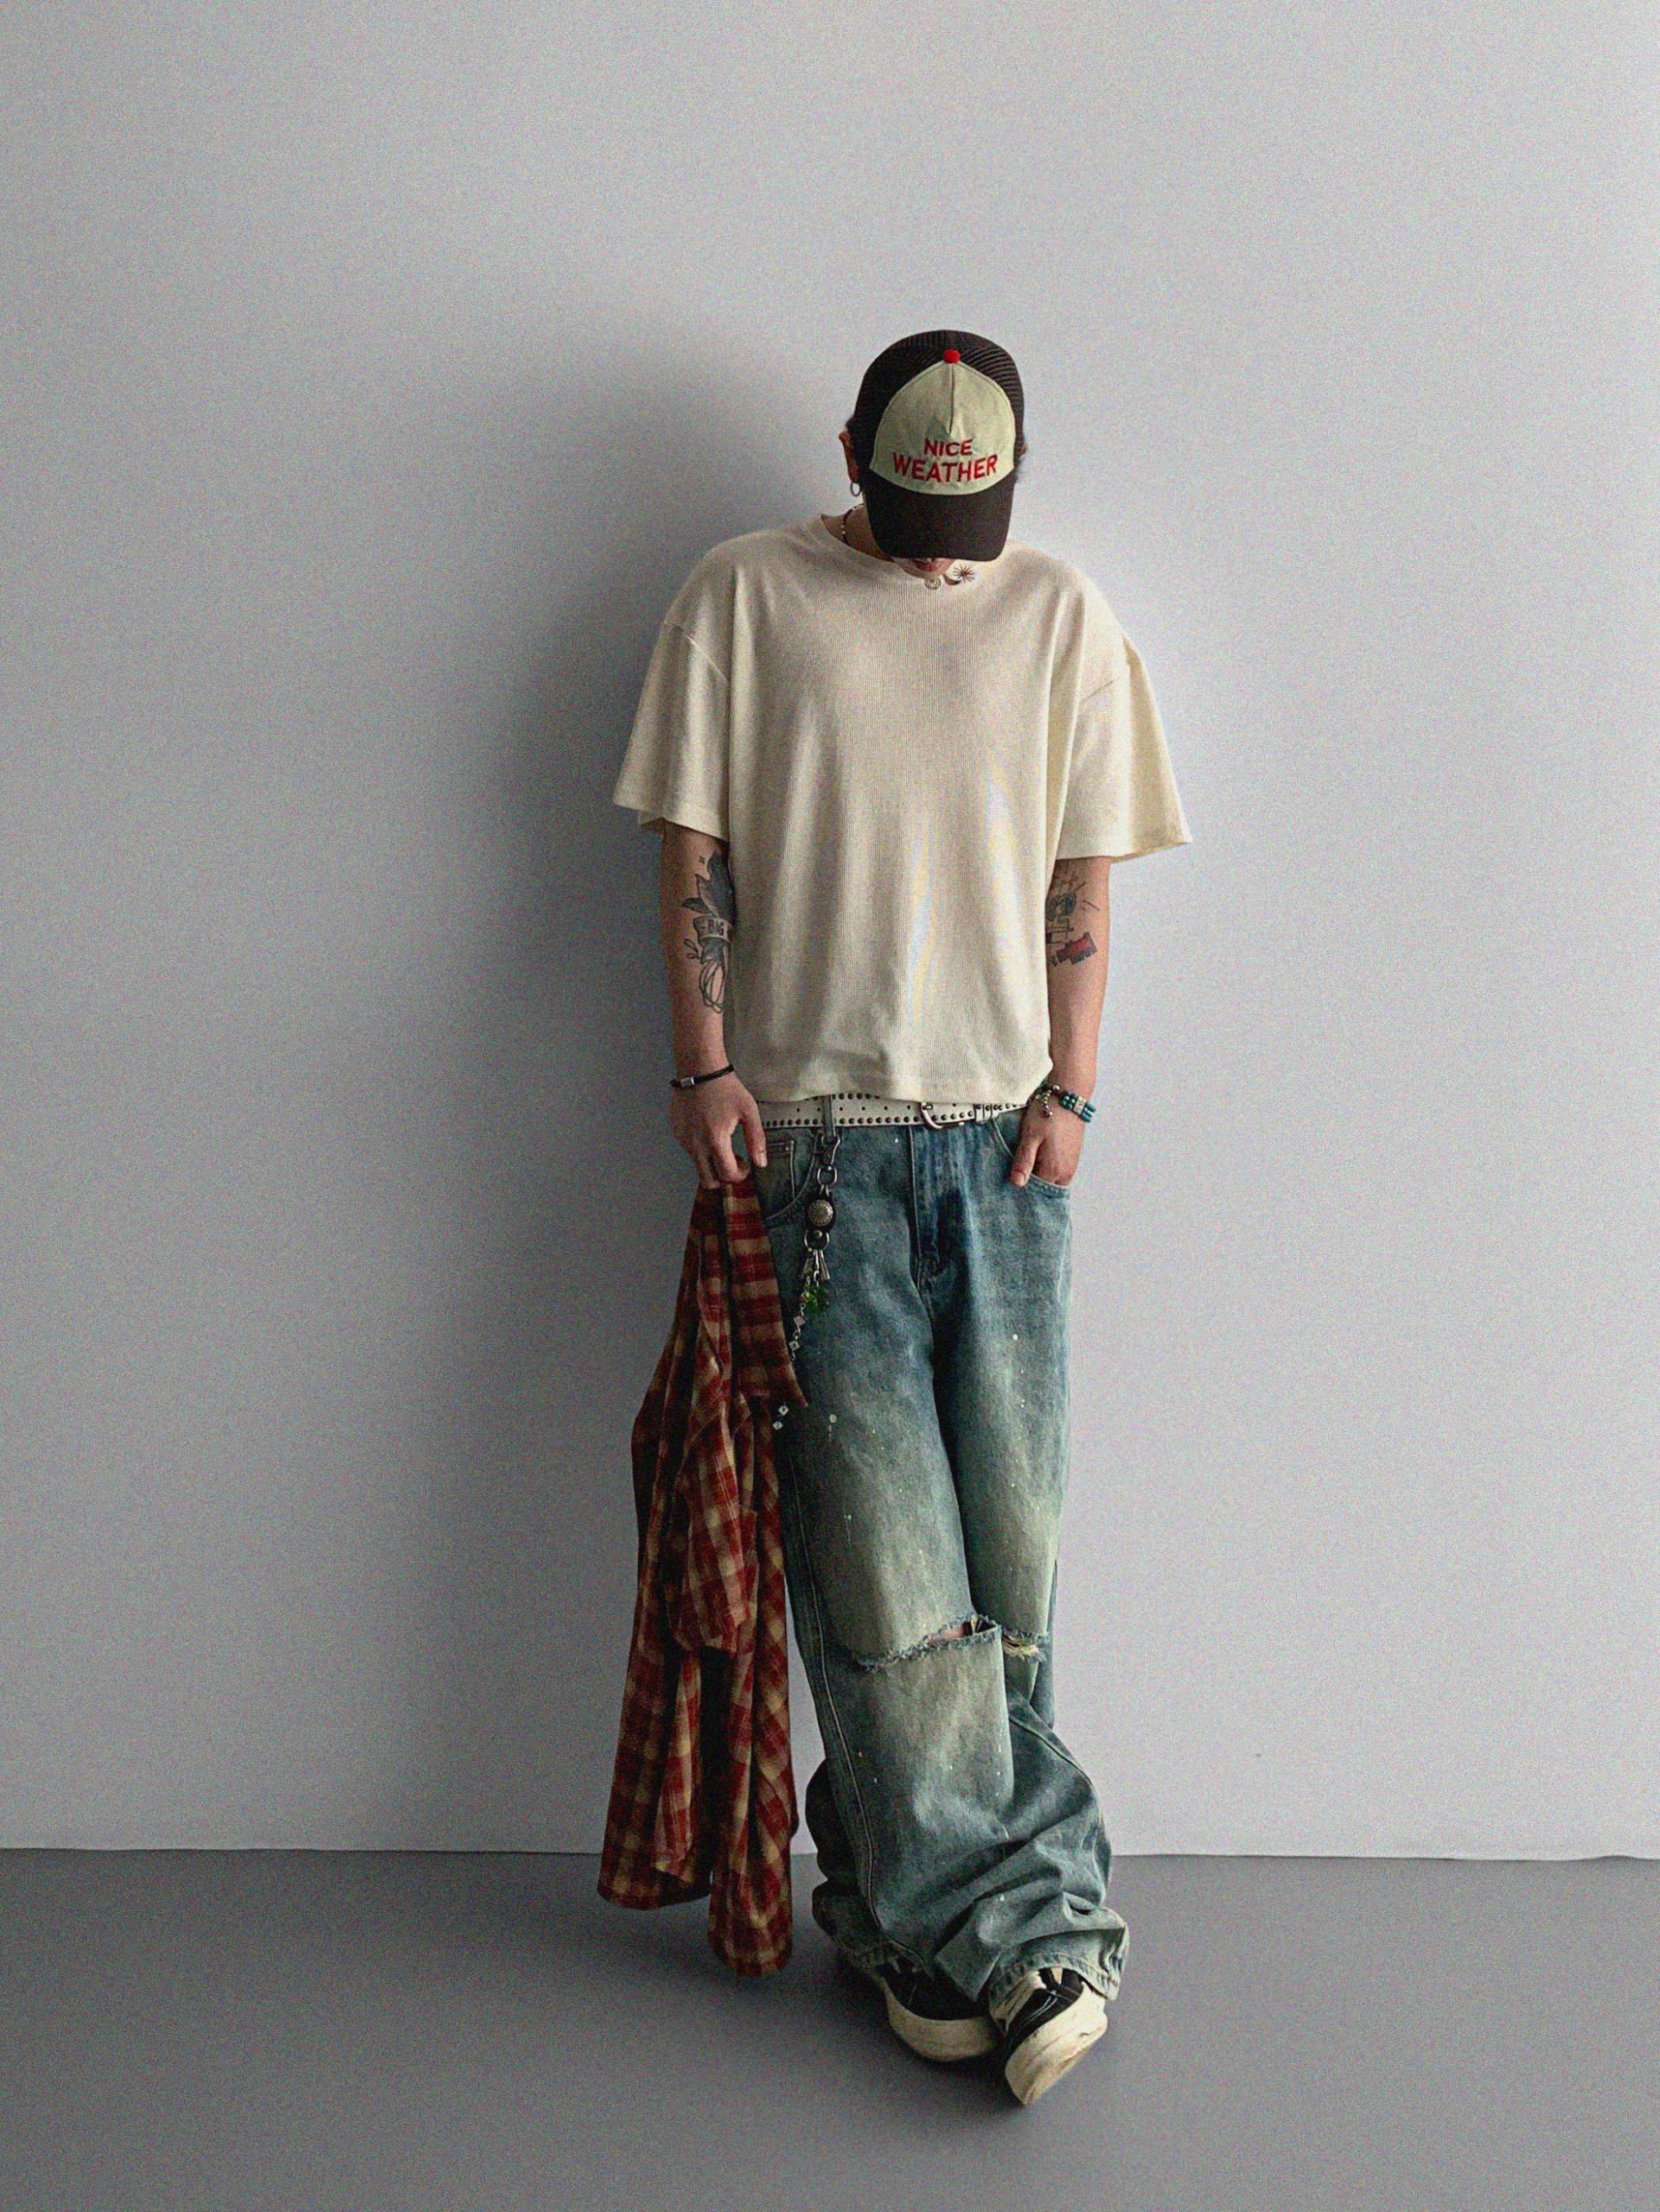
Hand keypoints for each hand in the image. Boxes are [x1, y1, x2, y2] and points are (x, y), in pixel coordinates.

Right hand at [669, 1070, 769, 1191]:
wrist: (699, 1069)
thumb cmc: (724, 1087)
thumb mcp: (748, 1111)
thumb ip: (756, 1139)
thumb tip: (761, 1162)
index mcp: (716, 1141)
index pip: (727, 1175)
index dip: (739, 1175)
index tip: (744, 1165)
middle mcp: (696, 1144)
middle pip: (708, 1181)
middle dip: (722, 1177)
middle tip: (732, 1161)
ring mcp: (684, 1139)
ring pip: (698, 1165)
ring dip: (711, 1161)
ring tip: (721, 1141)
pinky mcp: (677, 1132)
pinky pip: (689, 1150)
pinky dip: (700, 1148)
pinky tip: (708, 1129)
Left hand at [1006, 1098, 1083, 1188]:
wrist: (1069, 1096)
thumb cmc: (1048, 1113)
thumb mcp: (1030, 1136)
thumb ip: (1024, 1161)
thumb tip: (1018, 1184)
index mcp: (1054, 1170)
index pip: (1036, 1192)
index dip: (1022, 1190)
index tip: (1009, 1185)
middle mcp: (1065, 1172)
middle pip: (1045, 1189)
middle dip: (1031, 1187)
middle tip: (1015, 1176)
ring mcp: (1071, 1165)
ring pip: (1052, 1181)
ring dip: (1039, 1177)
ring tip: (1023, 1167)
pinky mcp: (1073, 1157)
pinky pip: (1058, 1172)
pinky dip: (1047, 1170)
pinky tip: (1036, 1159)